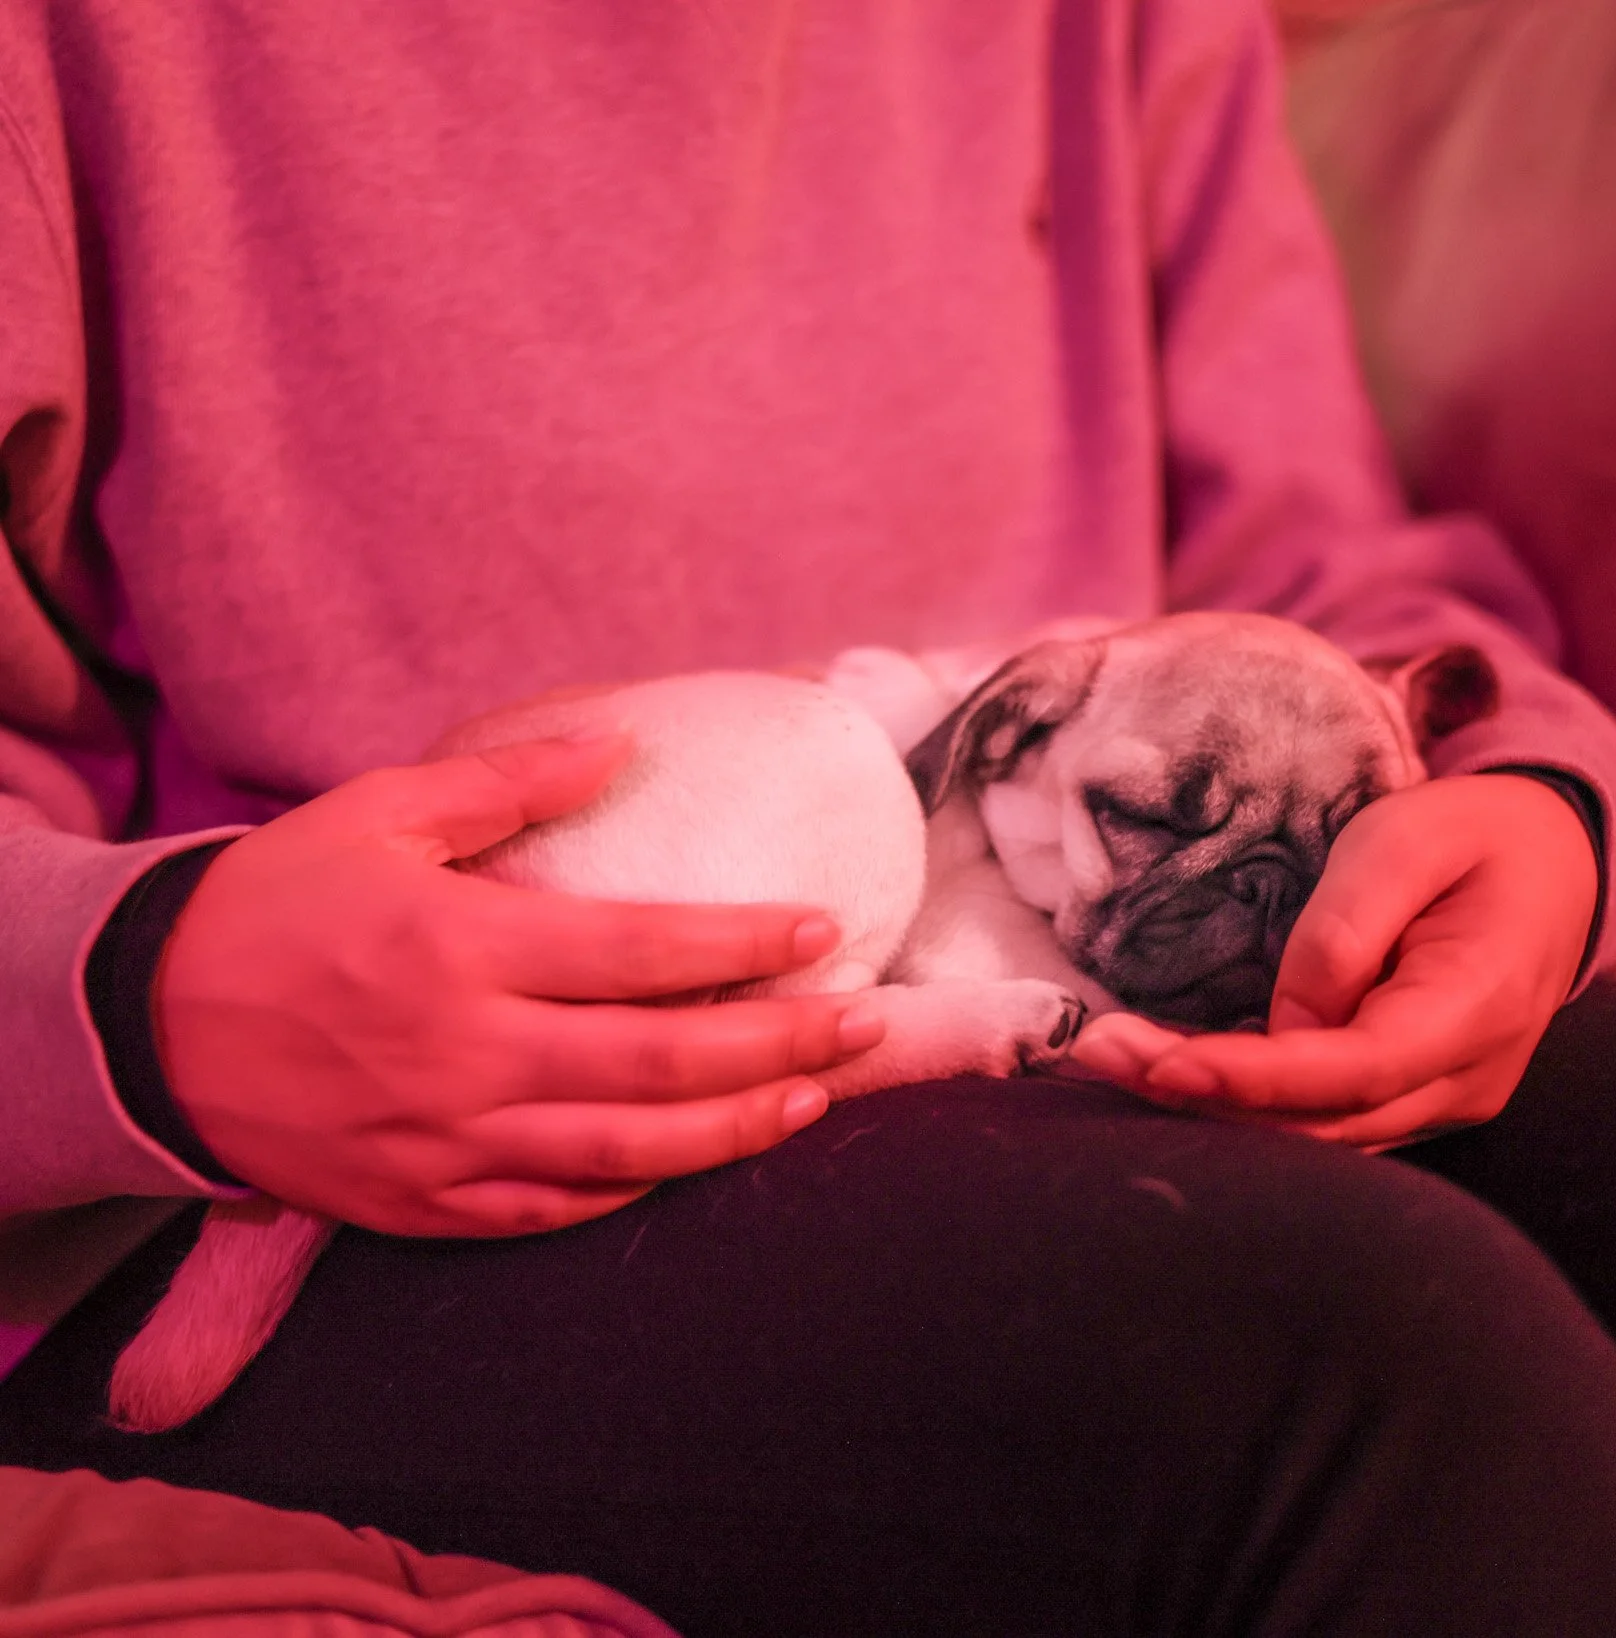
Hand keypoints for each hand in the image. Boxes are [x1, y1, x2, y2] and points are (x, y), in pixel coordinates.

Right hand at [154, 735, 884, 1236]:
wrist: (141, 1026)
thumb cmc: (273, 903)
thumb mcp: (377, 814)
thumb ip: (506, 781)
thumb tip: (620, 744)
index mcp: (464, 949)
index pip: (646, 952)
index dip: (747, 945)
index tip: (822, 930)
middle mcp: (469, 1054)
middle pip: (665, 1063)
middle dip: (784, 1044)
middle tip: (865, 1023)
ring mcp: (448, 1142)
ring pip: (629, 1154)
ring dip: (736, 1131)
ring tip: (813, 1100)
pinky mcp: (424, 1203)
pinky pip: (553, 1211)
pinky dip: (635, 1191)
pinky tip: (694, 1163)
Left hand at [1068, 774, 1596, 1149]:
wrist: (1553, 865)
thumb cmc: (1475, 838)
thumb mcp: (1408, 839)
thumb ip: (1347, 928)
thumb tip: (1287, 1023)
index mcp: (1478, 1008)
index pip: (1356, 1071)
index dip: (1256, 1079)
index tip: (1165, 1064)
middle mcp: (1464, 1081)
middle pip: (1321, 1121)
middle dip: (1202, 1095)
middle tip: (1095, 1051)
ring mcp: (1441, 1101)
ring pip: (1314, 1134)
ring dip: (1209, 1106)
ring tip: (1109, 1057)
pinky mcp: (1407, 1099)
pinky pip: (1321, 1120)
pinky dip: (1243, 1104)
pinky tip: (1166, 1071)